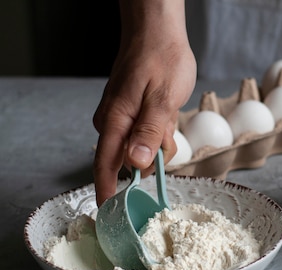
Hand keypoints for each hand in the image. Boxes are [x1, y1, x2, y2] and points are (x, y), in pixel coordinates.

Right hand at [93, 0, 195, 205]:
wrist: (157, 32)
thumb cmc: (161, 60)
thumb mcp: (163, 98)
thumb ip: (150, 132)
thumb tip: (137, 163)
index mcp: (115, 122)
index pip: (105, 167)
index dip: (109, 193)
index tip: (113, 216)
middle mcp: (112, 123)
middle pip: (128, 162)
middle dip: (151, 162)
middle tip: (166, 138)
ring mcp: (120, 119)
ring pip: (139, 150)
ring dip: (158, 144)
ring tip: (167, 119)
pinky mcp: (130, 115)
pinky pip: (144, 137)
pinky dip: (158, 134)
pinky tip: (164, 116)